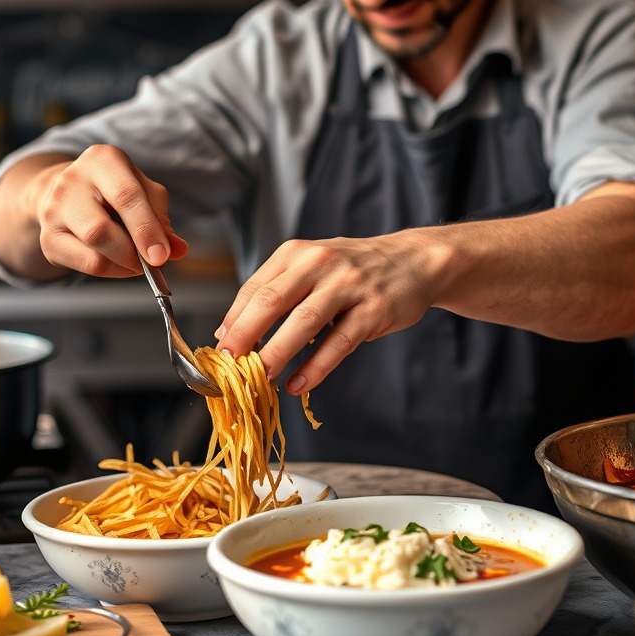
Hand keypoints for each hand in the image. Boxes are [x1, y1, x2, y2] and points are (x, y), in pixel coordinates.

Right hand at [32, 144, 187, 277]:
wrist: (69, 192)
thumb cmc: (115, 189)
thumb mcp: (145, 191)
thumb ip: (162, 219)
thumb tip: (177, 249)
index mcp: (102, 160)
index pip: (126, 196)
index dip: (146, 229)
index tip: (161, 256)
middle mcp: (71, 181)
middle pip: (100, 230)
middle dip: (132, 253)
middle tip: (152, 262)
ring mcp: (53, 211)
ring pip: (91, 251)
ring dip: (123, 264)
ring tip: (137, 260)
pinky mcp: (48, 240)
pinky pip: (84, 265)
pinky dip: (110, 271)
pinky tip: (119, 262)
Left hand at [216, 231, 441, 393]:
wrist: (414, 260)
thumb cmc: (355, 268)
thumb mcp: (312, 266)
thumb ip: (275, 291)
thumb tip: (230, 330)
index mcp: (297, 252)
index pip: (254, 288)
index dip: (233, 321)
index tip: (220, 351)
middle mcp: (320, 263)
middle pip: (272, 301)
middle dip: (246, 336)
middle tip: (230, 366)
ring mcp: (349, 285)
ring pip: (303, 322)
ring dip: (277, 354)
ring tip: (260, 380)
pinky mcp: (374, 309)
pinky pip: (339, 342)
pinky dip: (316, 367)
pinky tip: (300, 383)